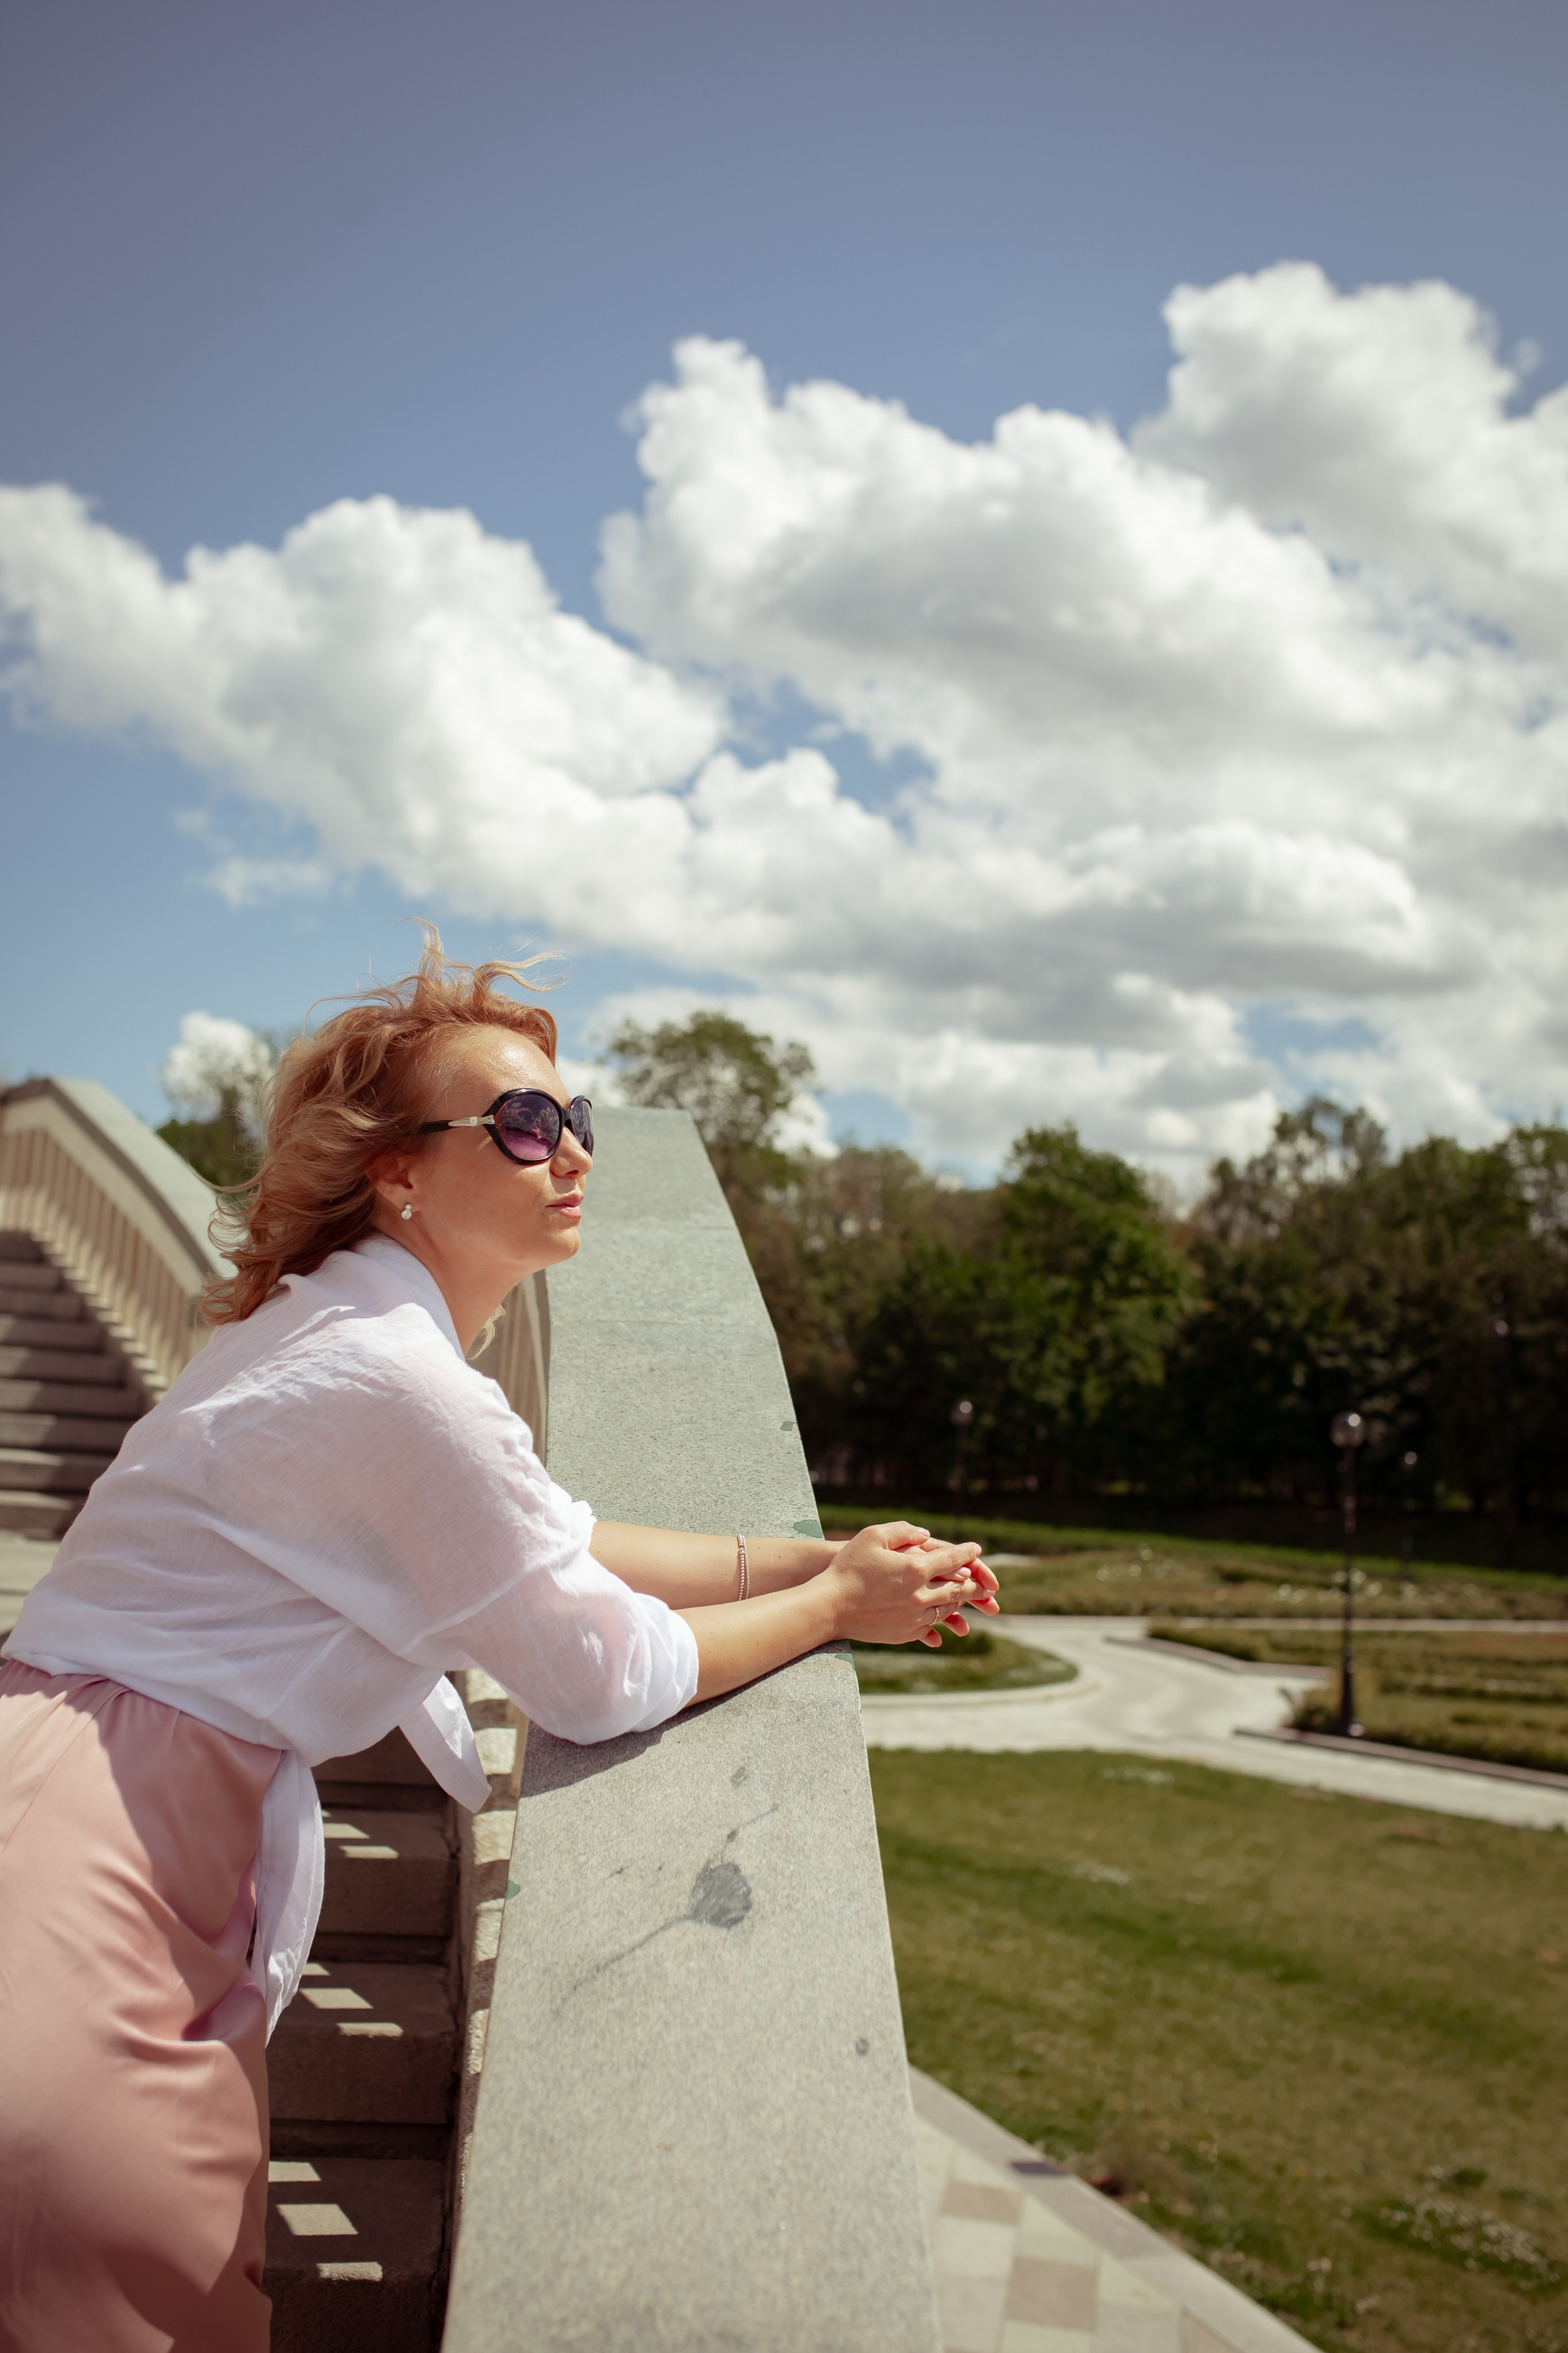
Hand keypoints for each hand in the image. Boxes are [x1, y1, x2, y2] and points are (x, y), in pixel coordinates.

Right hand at [820, 1521, 996, 1648]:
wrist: (830, 1606)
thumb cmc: (848, 1568)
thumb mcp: (872, 1536)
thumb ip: (902, 1531)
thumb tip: (926, 1535)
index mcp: (916, 1568)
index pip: (951, 1559)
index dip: (966, 1553)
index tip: (976, 1549)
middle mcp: (920, 1595)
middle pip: (957, 1588)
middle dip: (974, 1584)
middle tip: (987, 1584)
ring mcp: (914, 1617)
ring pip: (946, 1608)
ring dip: (958, 1602)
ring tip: (965, 1597)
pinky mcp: (905, 1633)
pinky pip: (930, 1627)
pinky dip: (939, 1620)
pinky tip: (941, 1618)